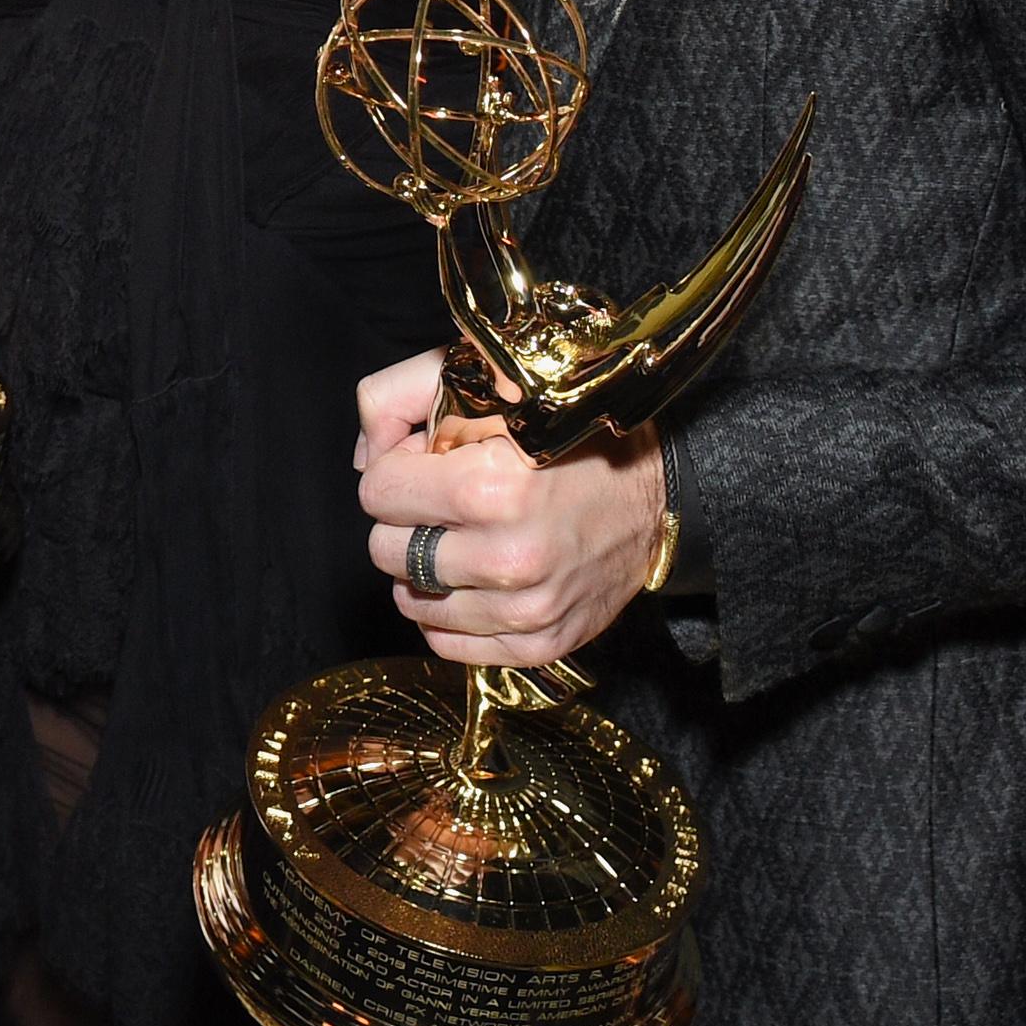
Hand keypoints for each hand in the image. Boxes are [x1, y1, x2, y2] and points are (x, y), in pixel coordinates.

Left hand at [353, 346, 665, 669]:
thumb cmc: (567, 431)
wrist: (661, 493)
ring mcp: (528, 608)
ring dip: (423, 569)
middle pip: (386, 550)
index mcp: (490, 488)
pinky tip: (473, 578)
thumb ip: (397, 398)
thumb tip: (364, 457)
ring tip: (462, 537)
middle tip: (444, 502)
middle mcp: (509, 557)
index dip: (396, 471)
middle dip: (404, 520)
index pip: (376, 493)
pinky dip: (449, 614)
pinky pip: (449, 644)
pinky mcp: (542, 642)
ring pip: (412, 601)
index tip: (428, 463)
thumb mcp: (482, 381)